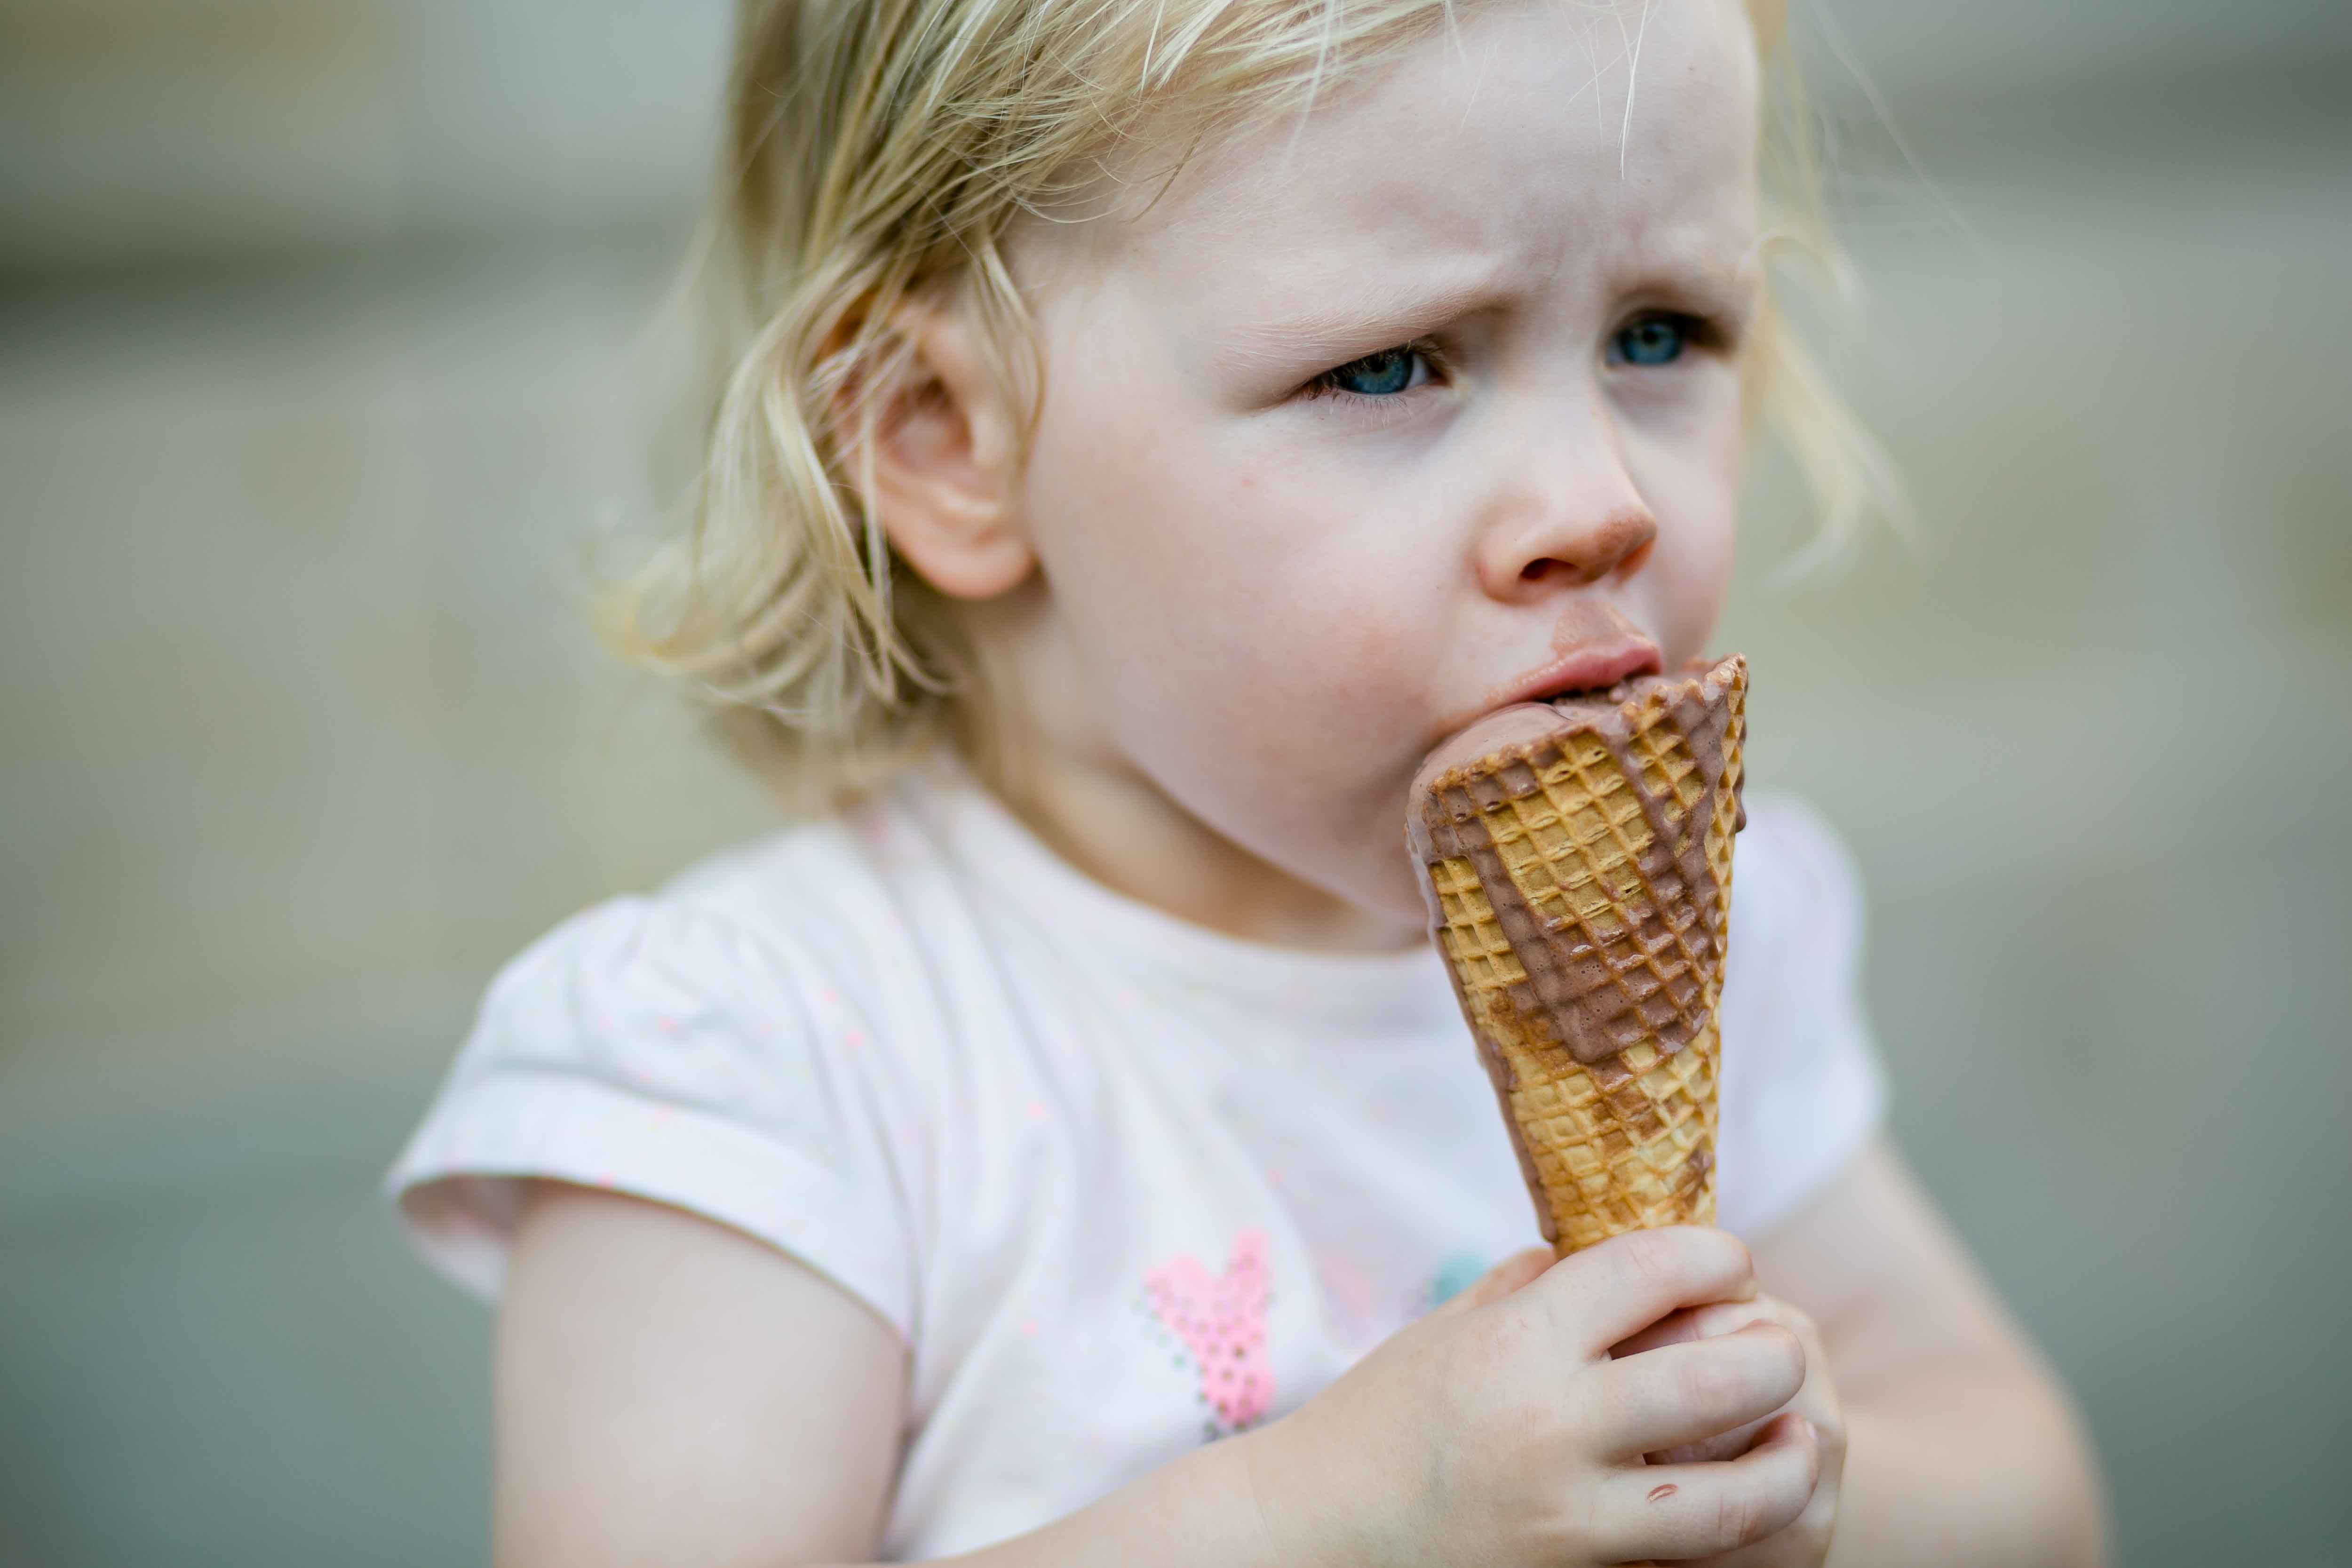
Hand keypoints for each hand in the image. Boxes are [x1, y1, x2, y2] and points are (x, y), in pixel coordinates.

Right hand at [1239, 1228, 1823, 1567]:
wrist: (1313, 1537)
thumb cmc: (1372, 1423)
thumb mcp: (1442, 1335)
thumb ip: (1521, 1292)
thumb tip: (1584, 1256)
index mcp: (1515, 1340)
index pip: (1651, 1269)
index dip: (1714, 1254)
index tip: (1729, 1260)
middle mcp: (1550, 1423)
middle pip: (1720, 1375)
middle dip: (1774, 1351)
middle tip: (1780, 1342)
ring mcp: (1569, 1513)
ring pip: (1734, 1495)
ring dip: (1788, 1458)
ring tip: (1804, 1434)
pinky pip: (1688, 1554)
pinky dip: (1736, 1524)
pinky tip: (1754, 1500)